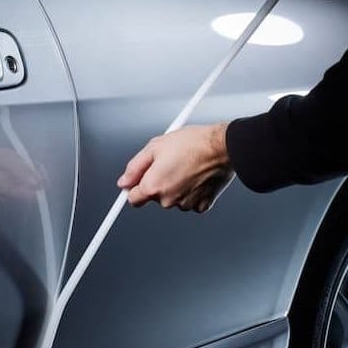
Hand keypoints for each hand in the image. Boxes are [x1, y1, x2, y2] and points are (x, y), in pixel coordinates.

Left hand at [117, 123, 234, 212]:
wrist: (223, 146)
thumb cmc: (193, 143)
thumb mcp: (155, 146)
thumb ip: (135, 167)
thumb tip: (124, 181)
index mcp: (153, 186)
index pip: (133, 199)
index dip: (134, 188)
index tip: (138, 183)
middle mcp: (168, 200)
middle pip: (154, 197)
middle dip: (158, 183)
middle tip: (169, 164)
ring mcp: (186, 204)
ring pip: (173, 199)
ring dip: (176, 187)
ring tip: (186, 167)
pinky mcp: (203, 205)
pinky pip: (191, 201)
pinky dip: (192, 192)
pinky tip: (197, 176)